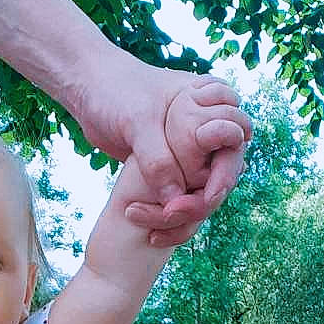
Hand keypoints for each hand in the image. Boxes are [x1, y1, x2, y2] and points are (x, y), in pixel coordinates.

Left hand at [78, 51, 251, 247]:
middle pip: (220, 176)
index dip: (222, 177)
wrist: (91, 93)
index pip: (233, 148)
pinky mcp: (170, 167)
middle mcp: (206, 131)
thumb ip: (158, 160)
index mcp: (212, 107)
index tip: (204, 198)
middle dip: (199, 202)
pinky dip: (168, 213)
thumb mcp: (139, 123)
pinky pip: (179, 196)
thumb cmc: (118, 94)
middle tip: (170, 216)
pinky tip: (151, 230)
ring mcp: (189, 151)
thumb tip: (176, 201)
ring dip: (183, 215)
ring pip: (200, 191)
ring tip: (156, 231)